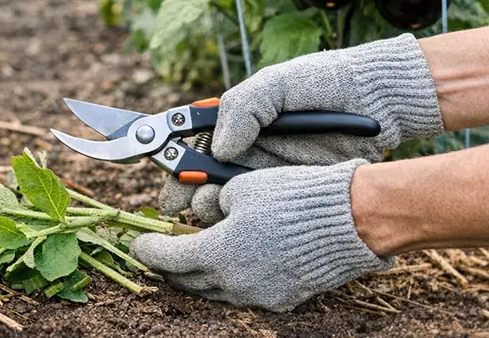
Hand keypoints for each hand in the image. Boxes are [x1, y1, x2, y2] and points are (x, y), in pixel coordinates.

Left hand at [132, 160, 391, 310]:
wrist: (350, 221)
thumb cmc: (294, 197)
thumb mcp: (241, 188)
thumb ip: (215, 206)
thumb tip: (208, 215)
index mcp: (218, 254)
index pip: (169, 258)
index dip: (149, 250)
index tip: (138, 243)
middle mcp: (235, 283)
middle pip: (189, 281)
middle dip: (171, 265)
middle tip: (161, 250)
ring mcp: (261, 296)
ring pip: (216, 291)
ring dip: (200, 275)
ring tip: (193, 256)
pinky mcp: (284, 300)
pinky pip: (245, 293)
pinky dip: (231, 279)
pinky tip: (233, 262)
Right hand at [160, 33, 442, 222]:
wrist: (377, 99)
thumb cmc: (323, 82)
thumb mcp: (277, 84)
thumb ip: (243, 108)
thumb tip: (217, 148)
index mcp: (239, 119)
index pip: (196, 141)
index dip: (176, 159)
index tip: (166, 173)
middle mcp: (250, 147)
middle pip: (206, 174)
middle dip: (188, 190)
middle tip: (180, 204)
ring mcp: (271, 171)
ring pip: (230, 196)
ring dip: (213, 205)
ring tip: (208, 209)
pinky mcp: (294, 190)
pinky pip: (263, 207)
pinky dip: (246, 216)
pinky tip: (237, 220)